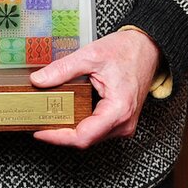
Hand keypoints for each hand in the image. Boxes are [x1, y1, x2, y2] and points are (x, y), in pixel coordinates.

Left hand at [29, 29, 160, 148]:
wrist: (148, 48)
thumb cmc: (127, 51)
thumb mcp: (91, 55)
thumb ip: (63, 69)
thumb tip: (39, 80)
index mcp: (118, 110)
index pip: (83, 137)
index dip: (58, 137)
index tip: (40, 131)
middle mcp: (123, 123)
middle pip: (85, 139)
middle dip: (60, 132)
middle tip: (38, 120)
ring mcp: (123, 124)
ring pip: (90, 136)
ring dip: (69, 128)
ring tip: (49, 116)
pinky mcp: (120, 120)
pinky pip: (96, 129)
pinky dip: (80, 123)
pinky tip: (66, 113)